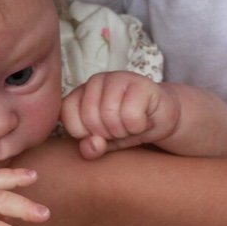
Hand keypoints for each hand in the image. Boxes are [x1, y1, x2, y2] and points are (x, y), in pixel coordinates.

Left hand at [60, 70, 180, 158]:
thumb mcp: (104, 143)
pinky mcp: (140, 83)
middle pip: (90, 118)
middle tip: (120, 128)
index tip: (99, 132)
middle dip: (107, 133)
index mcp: (80, 93)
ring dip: (123, 130)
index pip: (67, 114)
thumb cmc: (126, 128)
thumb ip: (90, 147)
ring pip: (110, 116)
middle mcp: (95, 81)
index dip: (84, 133)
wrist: (159, 119)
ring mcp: (117, 78)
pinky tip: (143, 119)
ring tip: (131, 124)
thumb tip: (93, 145)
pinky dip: (138, 126)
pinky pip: (131, 116)